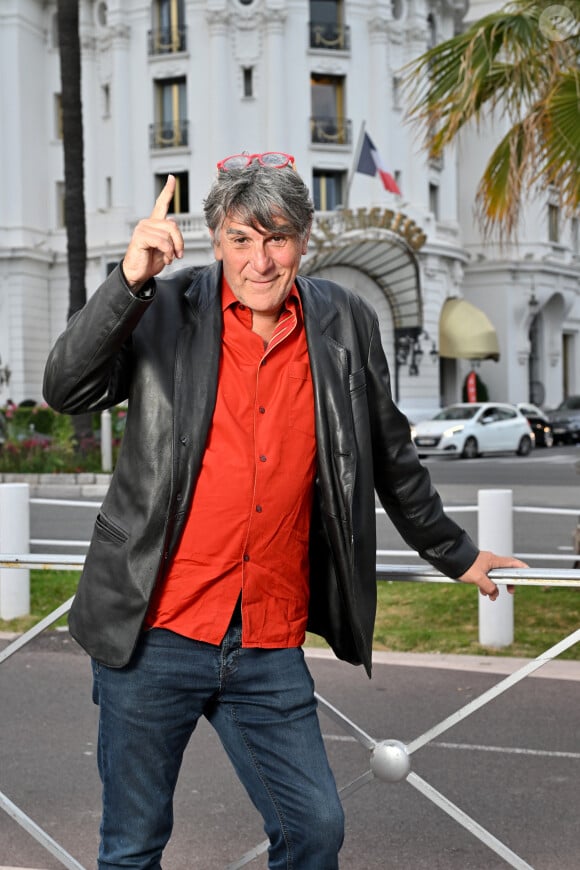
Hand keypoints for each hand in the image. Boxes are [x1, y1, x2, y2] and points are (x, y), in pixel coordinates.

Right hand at [122, 175, 183, 290]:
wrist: (138, 274)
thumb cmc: (150, 261)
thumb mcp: (166, 248)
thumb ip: (170, 236)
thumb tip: (173, 224)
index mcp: (154, 224)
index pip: (161, 203)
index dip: (167, 191)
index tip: (171, 179)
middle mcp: (148, 223)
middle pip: (173, 225)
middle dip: (180, 242)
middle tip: (178, 254)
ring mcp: (143, 229)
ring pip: (168, 235)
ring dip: (173, 250)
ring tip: (169, 258)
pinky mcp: (140, 237)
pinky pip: (162, 241)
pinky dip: (167, 252)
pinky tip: (165, 258)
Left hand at [458, 550, 527, 600]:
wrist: (450, 559)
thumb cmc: (464, 565)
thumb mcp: (478, 578)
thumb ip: (489, 586)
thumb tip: (494, 593)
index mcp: (494, 560)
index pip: (512, 563)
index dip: (522, 568)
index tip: (529, 573)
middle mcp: (491, 561)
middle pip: (505, 572)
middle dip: (507, 583)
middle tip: (510, 591)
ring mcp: (484, 564)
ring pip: (494, 577)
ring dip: (494, 587)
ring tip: (491, 596)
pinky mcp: (478, 568)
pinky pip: (486, 577)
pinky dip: (486, 585)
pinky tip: (483, 592)